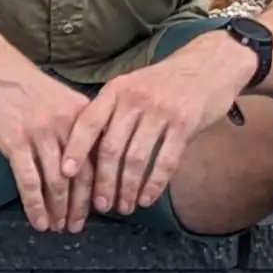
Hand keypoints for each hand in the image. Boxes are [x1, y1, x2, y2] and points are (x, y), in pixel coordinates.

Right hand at [0, 40, 93, 232]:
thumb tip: (81, 159)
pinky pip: (29, 182)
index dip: (98, 188)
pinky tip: (38, 221)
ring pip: (57, 183)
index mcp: (79, 112)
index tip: (97, 208)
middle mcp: (64, 124)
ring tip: (58, 226)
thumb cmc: (16, 79)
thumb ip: (71, 123)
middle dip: (80, 206)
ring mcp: (39, 132)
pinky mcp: (14, 140)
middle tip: (77, 226)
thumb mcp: (55, 95)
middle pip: (82, 176)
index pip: (98, 159)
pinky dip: (35, 206)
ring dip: (59, 211)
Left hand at [62, 35, 252, 217]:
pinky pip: (166, 161)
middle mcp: (134, 100)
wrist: (207, 65)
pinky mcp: (185, 125)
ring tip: (123, 206)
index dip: (75, 148)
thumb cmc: (163, 82)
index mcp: (115, 90)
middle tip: (100, 205)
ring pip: (136, 158)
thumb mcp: (132, 86)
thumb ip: (113, 112)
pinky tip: (147, 199)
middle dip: (103, 180)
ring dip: (127, 187)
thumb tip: (89, 151)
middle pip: (111, 147)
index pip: (88, 121)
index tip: (64, 173)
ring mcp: (160, 112)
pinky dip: (154, 184)